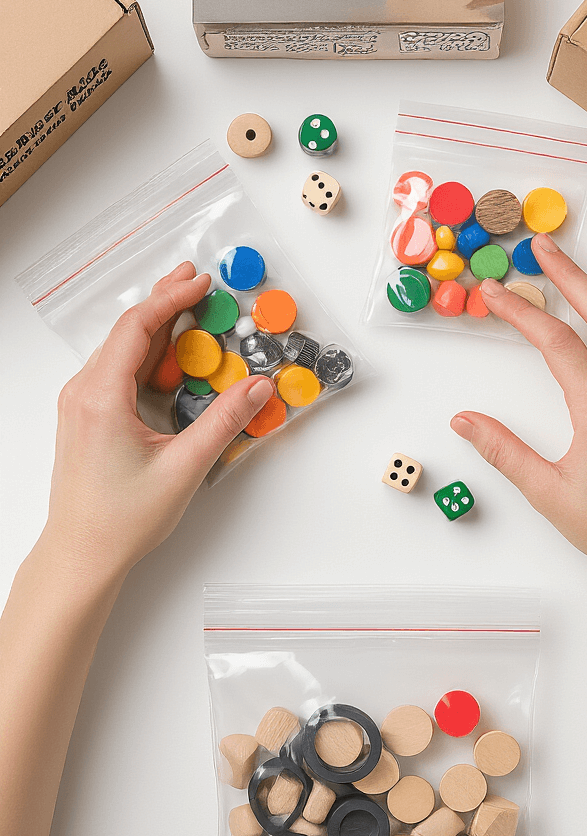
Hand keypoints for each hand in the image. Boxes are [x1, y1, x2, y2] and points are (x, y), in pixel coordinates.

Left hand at [46, 262, 272, 584]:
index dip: (171, 299)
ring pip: (122, 350)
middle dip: (165, 302)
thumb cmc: (120, 520)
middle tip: (197, 280)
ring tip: (190, 309)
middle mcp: (84, 393)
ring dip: (157, 328)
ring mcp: (82, 404)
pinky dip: (147, 355)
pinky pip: (117, 371)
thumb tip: (257, 389)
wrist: (81, 555)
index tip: (201, 283)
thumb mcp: (183, 468)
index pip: (137, 328)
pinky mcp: (87, 417)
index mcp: (100, 397)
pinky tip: (170, 356)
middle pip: (127, 331)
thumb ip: (224, 423)